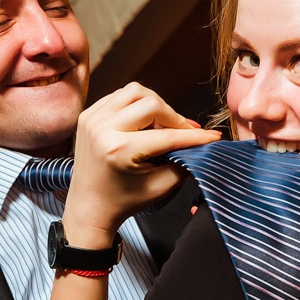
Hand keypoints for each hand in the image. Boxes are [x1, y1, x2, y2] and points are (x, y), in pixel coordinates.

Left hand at [63, 83, 219, 245]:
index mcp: (119, 149)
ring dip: (154, 105)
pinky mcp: (87, 115)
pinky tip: (142, 122)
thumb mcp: (160, 187)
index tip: (211, 136)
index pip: (167, 134)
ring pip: (135, 91)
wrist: (88, 207)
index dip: (194, 135)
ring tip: (161, 126)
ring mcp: (91, 119)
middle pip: (152, 102)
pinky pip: (119, 96)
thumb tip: (202, 143)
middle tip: (182, 133)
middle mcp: (102, 128)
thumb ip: (184, 163)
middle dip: (173, 117)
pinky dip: (135, 105)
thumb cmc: (122, 200)